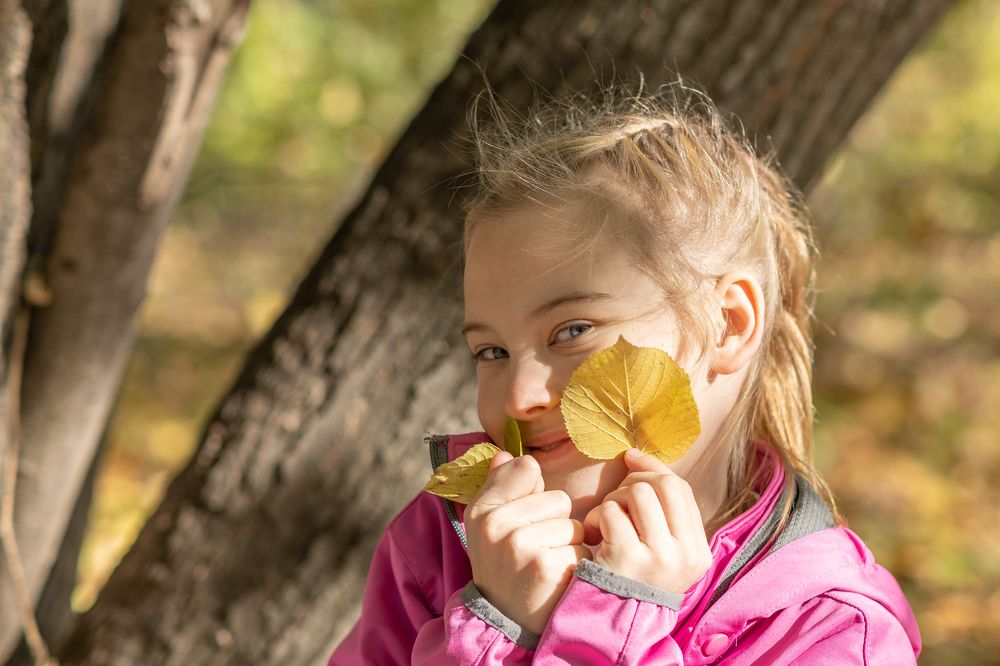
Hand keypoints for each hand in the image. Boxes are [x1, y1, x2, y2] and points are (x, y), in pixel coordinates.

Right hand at [464, 452, 589, 634]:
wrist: (505, 620)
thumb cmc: (503, 564)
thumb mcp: (489, 524)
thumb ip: (500, 486)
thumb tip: (506, 453)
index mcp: (482, 509)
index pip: (527, 468)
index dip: (536, 493)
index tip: (526, 515)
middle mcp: (497, 525)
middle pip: (558, 498)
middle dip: (556, 522)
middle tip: (537, 548)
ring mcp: (521, 546)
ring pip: (573, 524)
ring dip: (568, 544)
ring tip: (547, 563)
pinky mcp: (546, 567)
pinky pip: (581, 548)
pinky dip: (576, 564)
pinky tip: (557, 578)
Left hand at [583, 449, 711, 594]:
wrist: (609, 622)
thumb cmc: (631, 576)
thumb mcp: (660, 548)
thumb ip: (660, 509)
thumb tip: (635, 455)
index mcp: (698, 550)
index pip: (681, 489)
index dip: (653, 469)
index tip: (630, 460)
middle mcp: (685, 554)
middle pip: (663, 485)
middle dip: (633, 483)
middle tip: (616, 502)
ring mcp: (659, 557)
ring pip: (636, 493)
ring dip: (613, 500)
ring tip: (604, 522)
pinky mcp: (627, 558)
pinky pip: (611, 512)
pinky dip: (597, 516)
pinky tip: (592, 535)